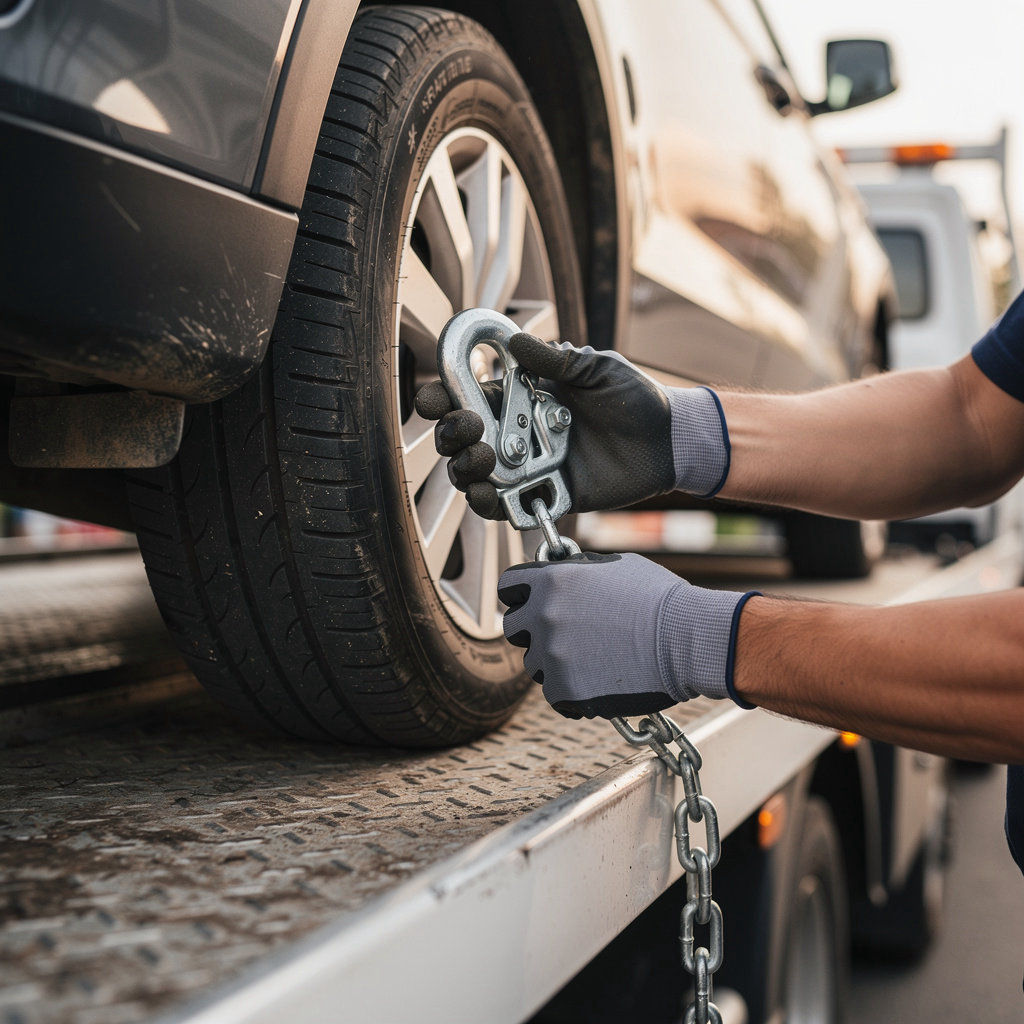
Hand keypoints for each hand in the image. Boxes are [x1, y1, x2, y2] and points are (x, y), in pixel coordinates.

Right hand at [415, 334, 728, 518]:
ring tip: (483, 461)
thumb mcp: (597, 370)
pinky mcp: (544, 495)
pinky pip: (504, 506)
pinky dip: (489, 503)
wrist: (668, 441)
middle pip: (461, 438)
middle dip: (452, 434)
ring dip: (465, 469)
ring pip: (473, 474)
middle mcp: (517, 432)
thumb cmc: (635, 399)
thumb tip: (513, 340)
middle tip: (468, 429)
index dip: (443, 397)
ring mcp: (527, 466)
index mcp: (522, 397)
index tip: (433, 398)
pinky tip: (490, 494)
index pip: (468, 396)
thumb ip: (556, 360)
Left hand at [497, 551, 758, 718]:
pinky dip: (571, 691)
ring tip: (594, 658)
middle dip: (533, 629)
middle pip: (513, 627)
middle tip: (565, 634)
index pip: (508, 586)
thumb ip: (578, 571)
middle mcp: (544, 616)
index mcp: (553, 581)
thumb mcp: (615, 565)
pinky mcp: (565, 690)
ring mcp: (552, 655)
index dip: (519, 593)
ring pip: (534, 663)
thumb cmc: (660, 599)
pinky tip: (597, 682)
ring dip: (554, 662)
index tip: (528, 601)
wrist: (687, 640)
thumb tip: (563, 570)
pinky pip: (555, 693)